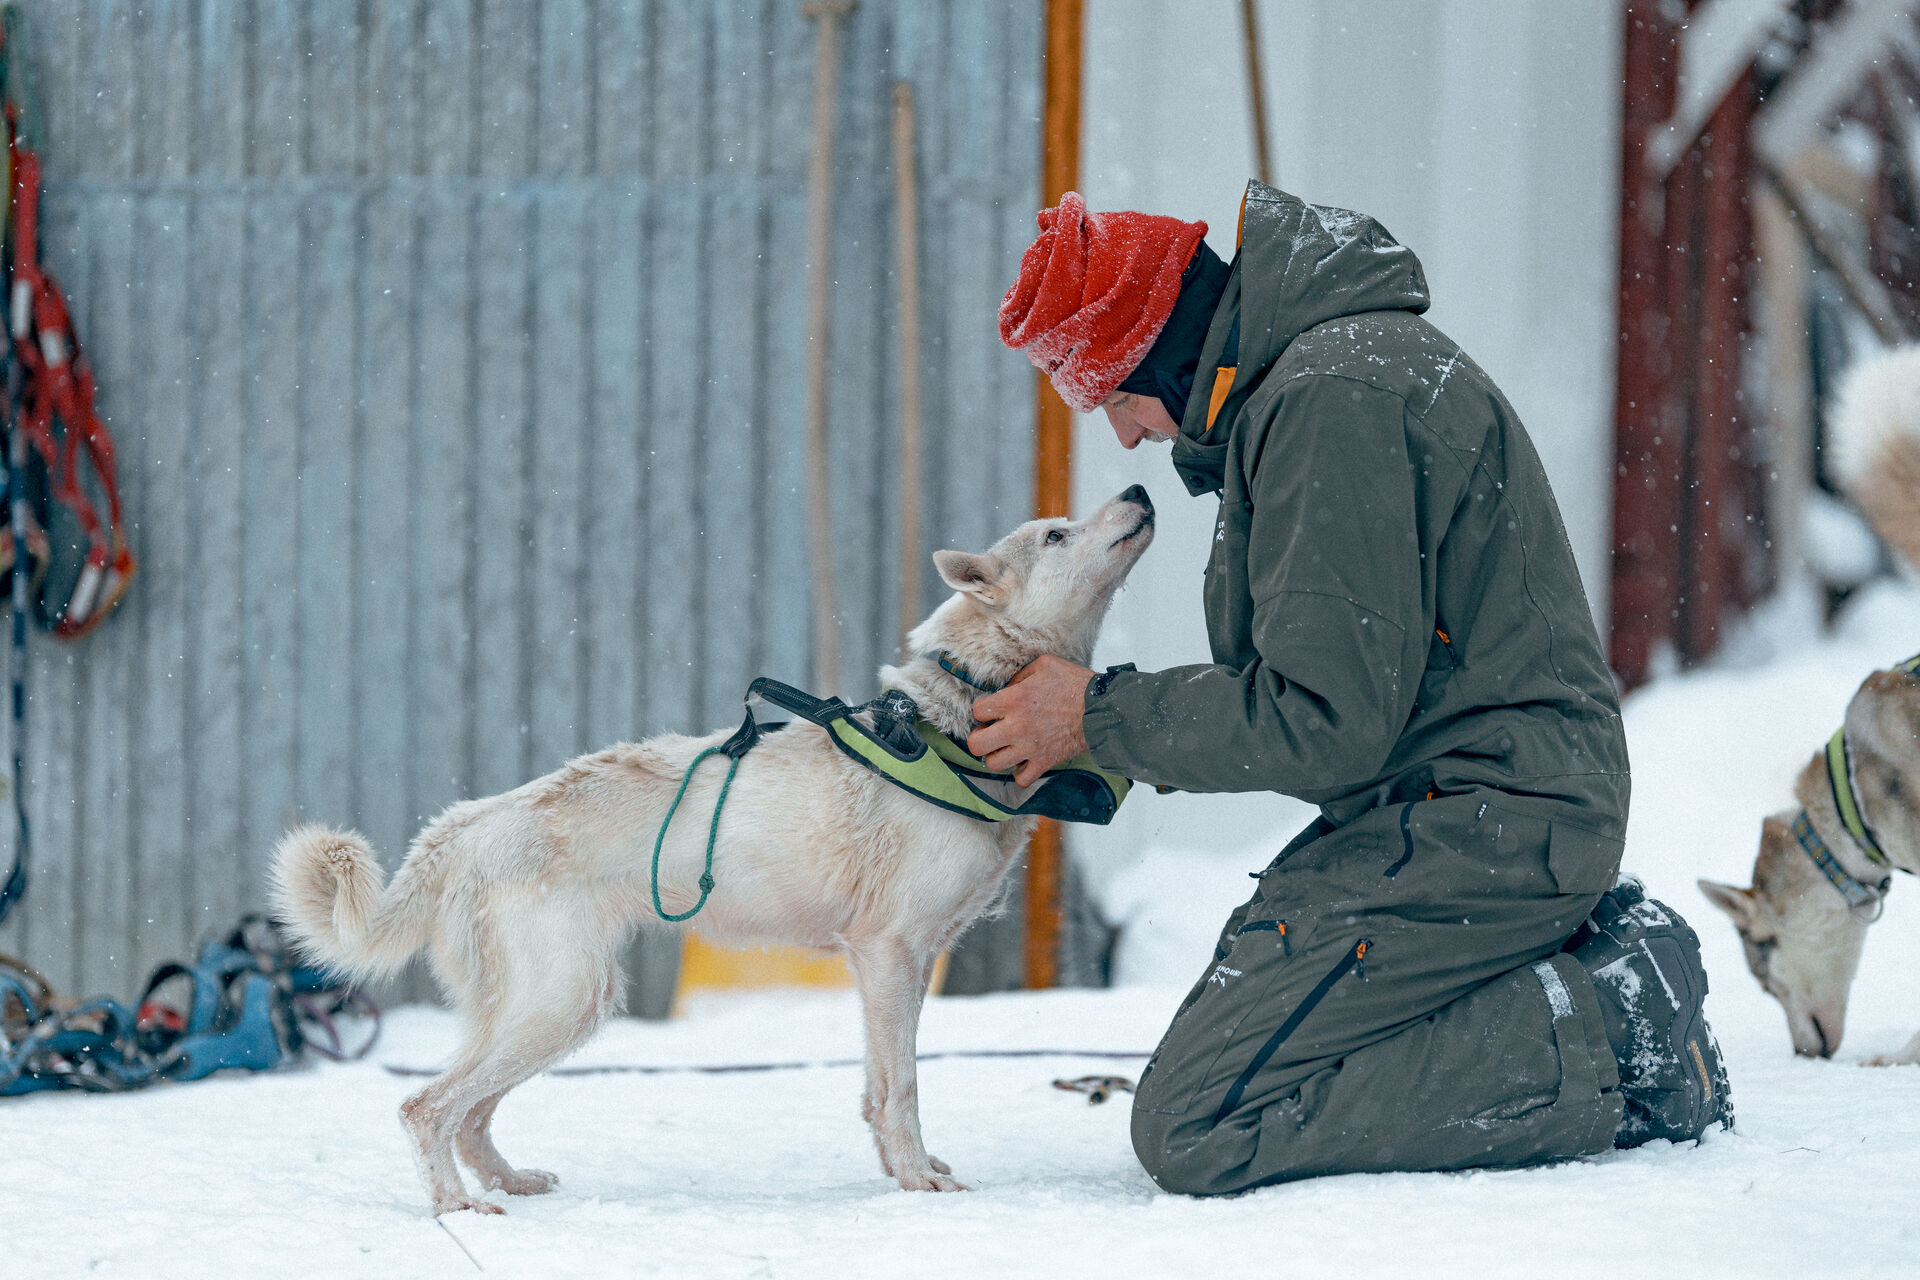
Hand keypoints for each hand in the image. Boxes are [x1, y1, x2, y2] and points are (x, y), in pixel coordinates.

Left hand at [966, 655, 1095, 787]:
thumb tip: (1007, 688)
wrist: (1102, 709)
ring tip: (1006, 747)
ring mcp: (1029, 748)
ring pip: (993, 764)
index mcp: (1014, 700)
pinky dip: (1019, 772)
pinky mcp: (1044, 762)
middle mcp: (1017, 727)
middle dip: (979, 738)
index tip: (991, 710)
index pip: (977, 712)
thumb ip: (1020, 675)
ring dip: (997, 755)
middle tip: (990, 732)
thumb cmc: (1075, 684)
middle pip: (976, 744)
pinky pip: (1020, 779)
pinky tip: (1023, 761)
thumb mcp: (1045, 665)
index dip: (982, 710)